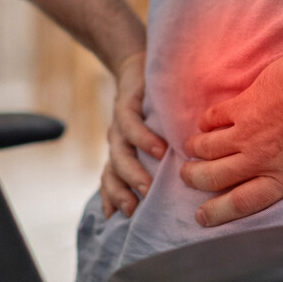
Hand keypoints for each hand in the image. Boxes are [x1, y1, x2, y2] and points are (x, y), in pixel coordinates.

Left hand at [100, 51, 165, 217]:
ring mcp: (120, 122)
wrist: (141, 63)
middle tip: (135, 209)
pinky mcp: (126, 102)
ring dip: (133, 171)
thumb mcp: (153, 132)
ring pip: (121, 152)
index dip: (113, 197)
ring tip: (147, 186)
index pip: (111, 178)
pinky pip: (131, 124)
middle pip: (114, 171)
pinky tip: (159, 150)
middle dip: (122, 191)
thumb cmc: (153, 104)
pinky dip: (144, 138)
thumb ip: (157, 157)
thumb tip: (171, 184)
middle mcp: (118, 139)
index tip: (122, 217)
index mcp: (122, 149)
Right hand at [179, 52, 282, 227]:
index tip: (201, 216)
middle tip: (188, 179)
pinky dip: (206, 123)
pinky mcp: (243, 104)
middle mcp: (261, 158)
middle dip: (197, 181)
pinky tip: (206, 123)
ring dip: (196, 153)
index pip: (244, 203)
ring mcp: (248, 131)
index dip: (218, 213)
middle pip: (215, 177)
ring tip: (191, 152)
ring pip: (208, 148)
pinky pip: (213, 118)